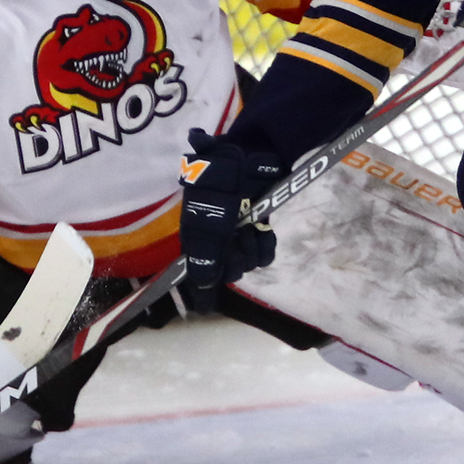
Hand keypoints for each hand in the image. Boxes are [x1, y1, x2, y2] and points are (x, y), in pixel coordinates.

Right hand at [176, 128, 283, 312]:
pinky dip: (266, 244)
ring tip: (250, 226)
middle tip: (235, 238)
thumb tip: (201, 286)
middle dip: (234, 259)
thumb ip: (204, 256)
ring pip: (249, 263)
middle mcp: (217, 239)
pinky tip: (263, 231)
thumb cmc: (220, 187)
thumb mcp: (207, 223)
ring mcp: (240, 234)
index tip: (206, 306)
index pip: (198, 273)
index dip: (202, 289)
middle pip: (227, 272)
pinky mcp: (260, 227)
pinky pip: (266, 253)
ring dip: (251, 248)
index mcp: (197, 237)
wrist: (249, 158)